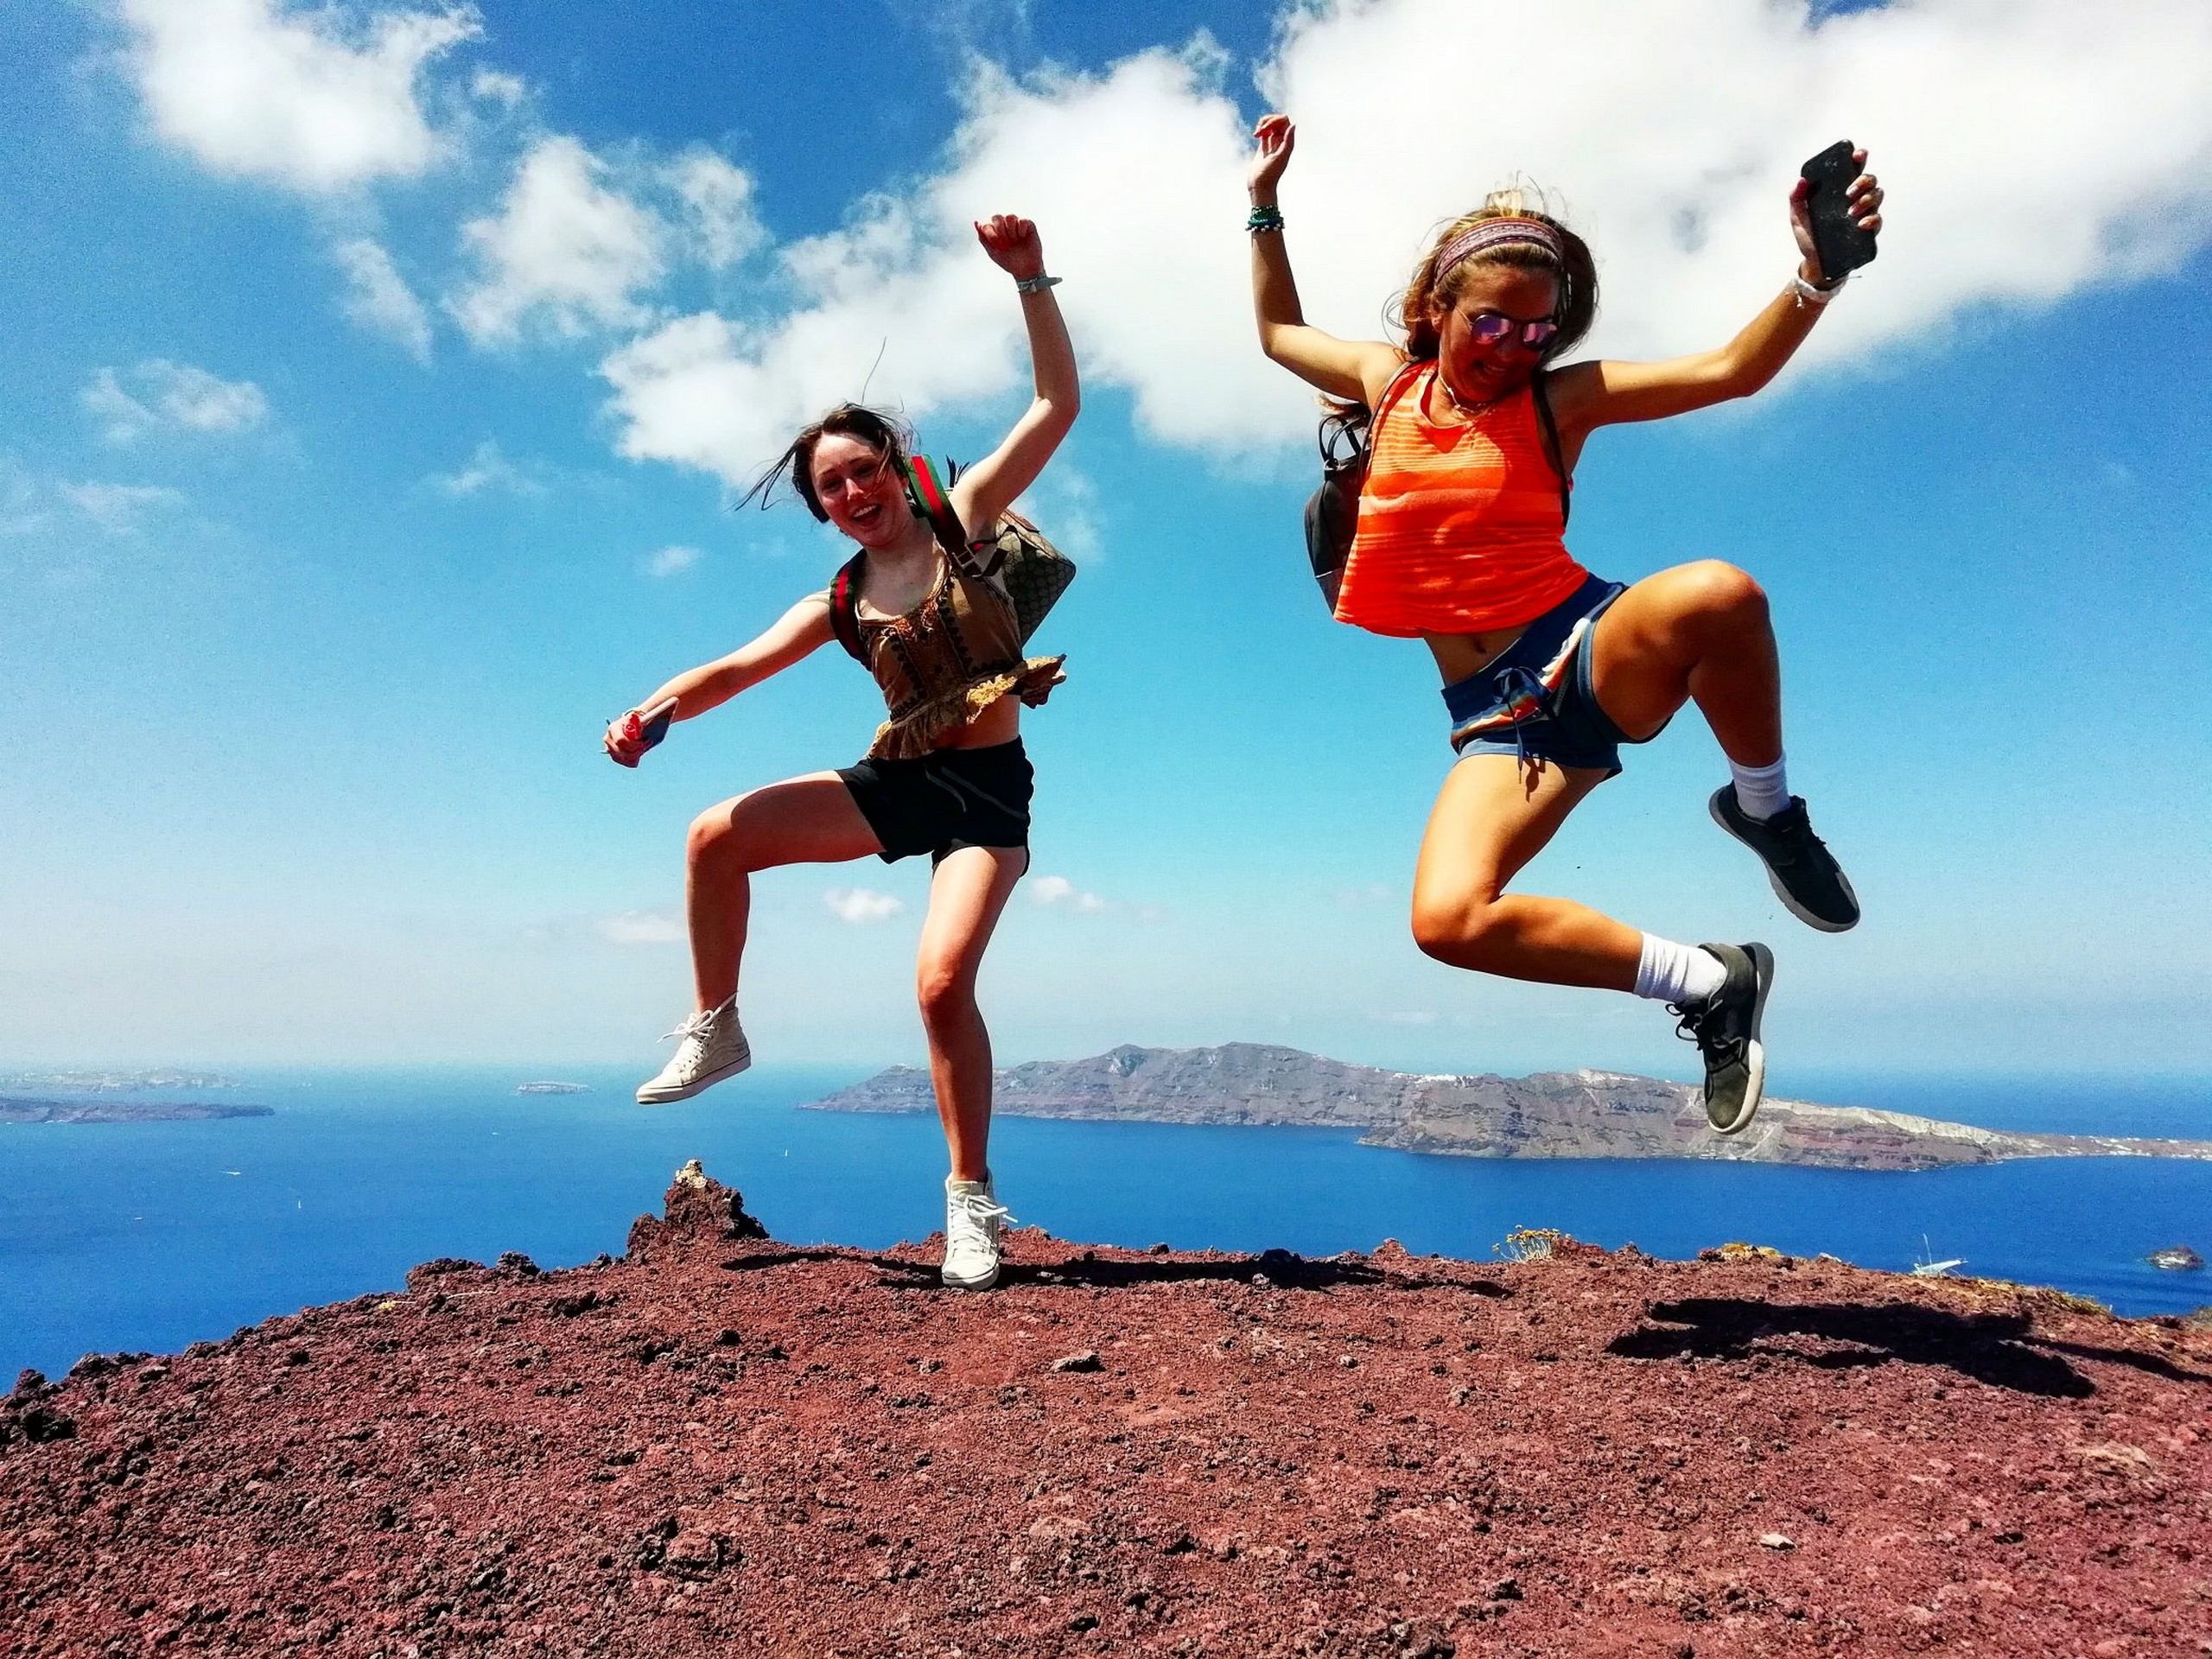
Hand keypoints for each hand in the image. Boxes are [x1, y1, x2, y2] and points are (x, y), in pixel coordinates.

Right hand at [603, 710, 645, 767]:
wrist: (633, 725)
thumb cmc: (636, 721)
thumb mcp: (639, 719)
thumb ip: (639, 722)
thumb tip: (641, 723)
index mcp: (613, 728)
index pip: (620, 741)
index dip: (634, 744)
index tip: (645, 741)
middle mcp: (608, 739)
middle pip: (623, 753)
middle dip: (638, 751)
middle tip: (647, 744)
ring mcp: (610, 749)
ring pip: (625, 759)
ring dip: (637, 755)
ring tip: (643, 746)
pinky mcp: (615, 756)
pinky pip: (627, 763)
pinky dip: (636, 759)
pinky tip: (639, 751)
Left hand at [974, 214, 1044, 280]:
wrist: (1026, 270)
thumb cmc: (1009, 262)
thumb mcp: (993, 252)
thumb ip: (983, 238)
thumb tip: (976, 223)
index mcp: (995, 231)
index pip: (987, 225)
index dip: (991, 235)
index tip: (998, 246)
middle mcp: (1005, 225)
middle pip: (997, 217)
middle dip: (1000, 231)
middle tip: (1006, 243)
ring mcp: (1016, 224)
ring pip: (1010, 217)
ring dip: (1011, 231)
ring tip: (1015, 241)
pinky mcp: (1029, 225)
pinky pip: (1023, 220)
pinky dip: (1021, 230)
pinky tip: (1023, 237)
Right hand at [1249, 113, 1293, 201]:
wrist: (1260, 186)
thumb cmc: (1270, 174)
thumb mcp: (1280, 157)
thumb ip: (1288, 142)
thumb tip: (1293, 125)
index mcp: (1287, 143)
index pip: (1284, 121)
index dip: (1275, 120)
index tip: (1266, 129)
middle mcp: (1281, 142)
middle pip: (1277, 121)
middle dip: (1267, 121)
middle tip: (1260, 131)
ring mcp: (1272, 144)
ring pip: (1270, 125)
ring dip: (1262, 124)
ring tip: (1257, 133)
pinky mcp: (1263, 147)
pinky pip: (1264, 132)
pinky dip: (1259, 130)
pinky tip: (1256, 136)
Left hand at [1790, 148, 1883, 284]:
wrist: (1815, 264)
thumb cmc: (1809, 238)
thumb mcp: (1798, 217)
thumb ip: (1796, 198)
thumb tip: (1801, 181)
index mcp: (1840, 191)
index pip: (1854, 169)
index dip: (1859, 158)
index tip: (1858, 155)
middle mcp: (1855, 199)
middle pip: (1870, 180)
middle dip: (1863, 181)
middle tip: (1848, 194)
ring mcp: (1864, 214)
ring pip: (1877, 196)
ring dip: (1866, 200)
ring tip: (1851, 212)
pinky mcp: (1869, 231)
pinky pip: (1878, 220)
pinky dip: (1872, 219)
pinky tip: (1862, 224)